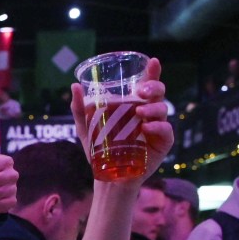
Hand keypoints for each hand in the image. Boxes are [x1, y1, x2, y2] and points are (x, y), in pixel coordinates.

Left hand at [70, 57, 174, 182]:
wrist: (107, 177)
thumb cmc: (99, 150)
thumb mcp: (86, 128)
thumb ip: (80, 109)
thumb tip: (74, 86)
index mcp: (134, 106)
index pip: (146, 86)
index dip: (152, 72)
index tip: (153, 62)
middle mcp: (148, 114)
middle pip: (158, 94)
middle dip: (154, 87)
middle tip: (141, 92)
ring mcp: (157, 128)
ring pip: (162, 110)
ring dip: (153, 108)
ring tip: (139, 113)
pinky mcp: (162, 144)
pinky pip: (166, 131)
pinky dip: (158, 127)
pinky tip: (148, 127)